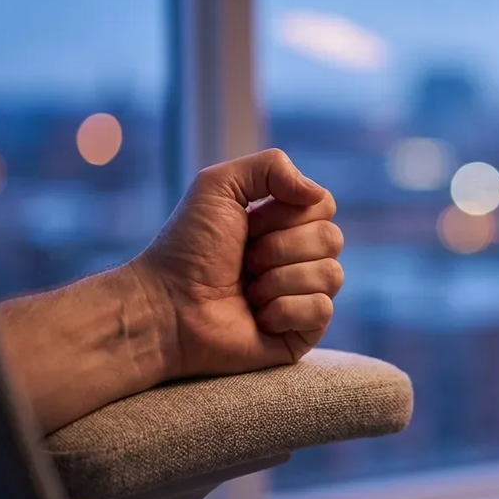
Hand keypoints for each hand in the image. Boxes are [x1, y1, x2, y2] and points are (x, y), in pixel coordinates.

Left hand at [131, 149, 343, 379]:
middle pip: (332, 238)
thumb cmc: (188, 249)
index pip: (323, 205)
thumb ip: (271, 166)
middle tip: (245, 261)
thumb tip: (316, 194)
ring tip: (248, 291)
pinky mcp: (303, 332)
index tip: (249, 225)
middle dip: (280, 248)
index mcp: (285, 223)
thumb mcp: (219, 185)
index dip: (287, 214)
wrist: (167, 307)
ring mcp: (304, 295)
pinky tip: (260, 317)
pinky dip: (286, 310)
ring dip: (280, 280)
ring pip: (331, 275)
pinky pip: (323, 310)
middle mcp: (299, 257)